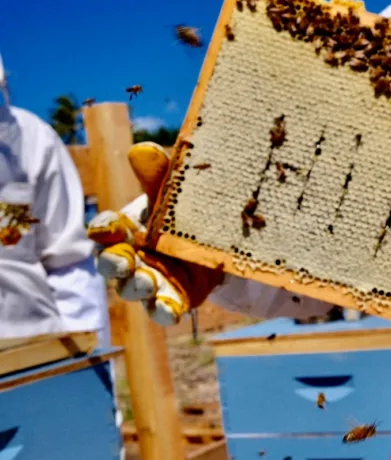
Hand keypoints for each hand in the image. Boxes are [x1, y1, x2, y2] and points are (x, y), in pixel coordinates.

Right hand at [87, 143, 222, 325]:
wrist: (216, 237)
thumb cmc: (181, 211)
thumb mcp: (172, 192)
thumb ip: (157, 175)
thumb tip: (143, 149)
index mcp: (125, 229)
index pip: (104, 230)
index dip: (104, 230)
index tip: (109, 228)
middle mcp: (131, 257)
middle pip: (111, 265)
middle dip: (114, 264)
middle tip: (124, 261)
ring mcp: (150, 280)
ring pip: (134, 289)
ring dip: (138, 287)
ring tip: (147, 282)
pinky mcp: (173, 297)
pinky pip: (164, 309)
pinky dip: (165, 310)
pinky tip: (171, 310)